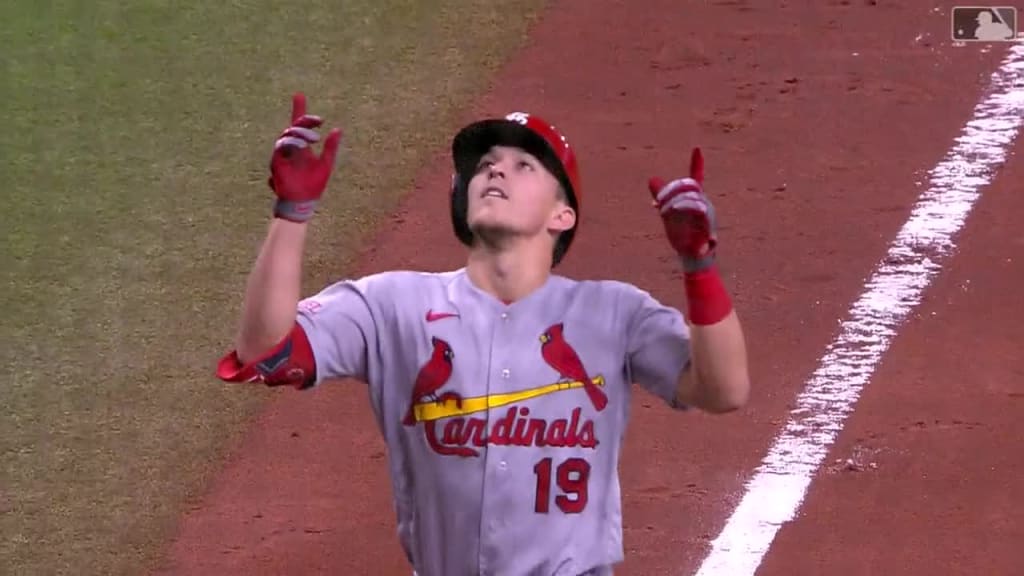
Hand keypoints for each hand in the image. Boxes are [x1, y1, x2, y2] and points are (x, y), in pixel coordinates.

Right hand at [268, 92, 342, 222]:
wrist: (303, 203)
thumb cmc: (313, 186)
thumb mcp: (326, 163)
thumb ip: (331, 147)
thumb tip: (338, 129)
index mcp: (302, 146)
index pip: (299, 124)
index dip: (299, 109)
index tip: (299, 95)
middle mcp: (291, 148)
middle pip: (293, 126)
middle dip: (303, 120)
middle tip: (317, 121)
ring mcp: (282, 154)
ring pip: (287, 134)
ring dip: (300, 133)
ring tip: (313, 138)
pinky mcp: (276, 162)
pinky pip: (281, 147)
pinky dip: (290, 143)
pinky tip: (302, 146)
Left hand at [648, 147, 717, 272]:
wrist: (691, 257)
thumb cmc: (682, 235)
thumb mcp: (668, 213)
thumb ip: (661, 195)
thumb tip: (651, 179)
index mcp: (694, 198)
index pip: (696, 177)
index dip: (697, 163)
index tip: (697, 148)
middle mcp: (703, 201)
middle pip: (689, 184)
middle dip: (670, 189)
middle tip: (657, 200)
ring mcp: (707, 211)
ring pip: (691, 195)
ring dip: (672, 201)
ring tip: (662, 212)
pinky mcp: (707, 223)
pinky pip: (698, 208)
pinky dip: (682, 207)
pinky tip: (670, 210)